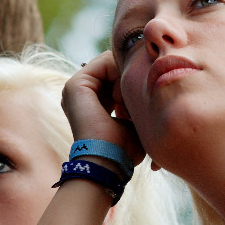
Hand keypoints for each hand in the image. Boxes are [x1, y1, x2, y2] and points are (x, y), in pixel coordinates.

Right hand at [62, 51, 145, 165]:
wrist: (108, 163)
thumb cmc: (124, 150)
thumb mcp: (134, 121)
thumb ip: (136, 101)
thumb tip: (149, 84)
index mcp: (92, 103)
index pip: (119, 76)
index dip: (134, 84)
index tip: (137, 109)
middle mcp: (82, 94)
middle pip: (116, 68)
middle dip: (131, 80)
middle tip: (132, 108)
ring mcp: (75, 88)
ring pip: (112, 63)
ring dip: (126, 80)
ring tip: (126, 106)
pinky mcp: (75, 84)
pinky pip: (105, 62)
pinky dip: (119, 75)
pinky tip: (120, 99)